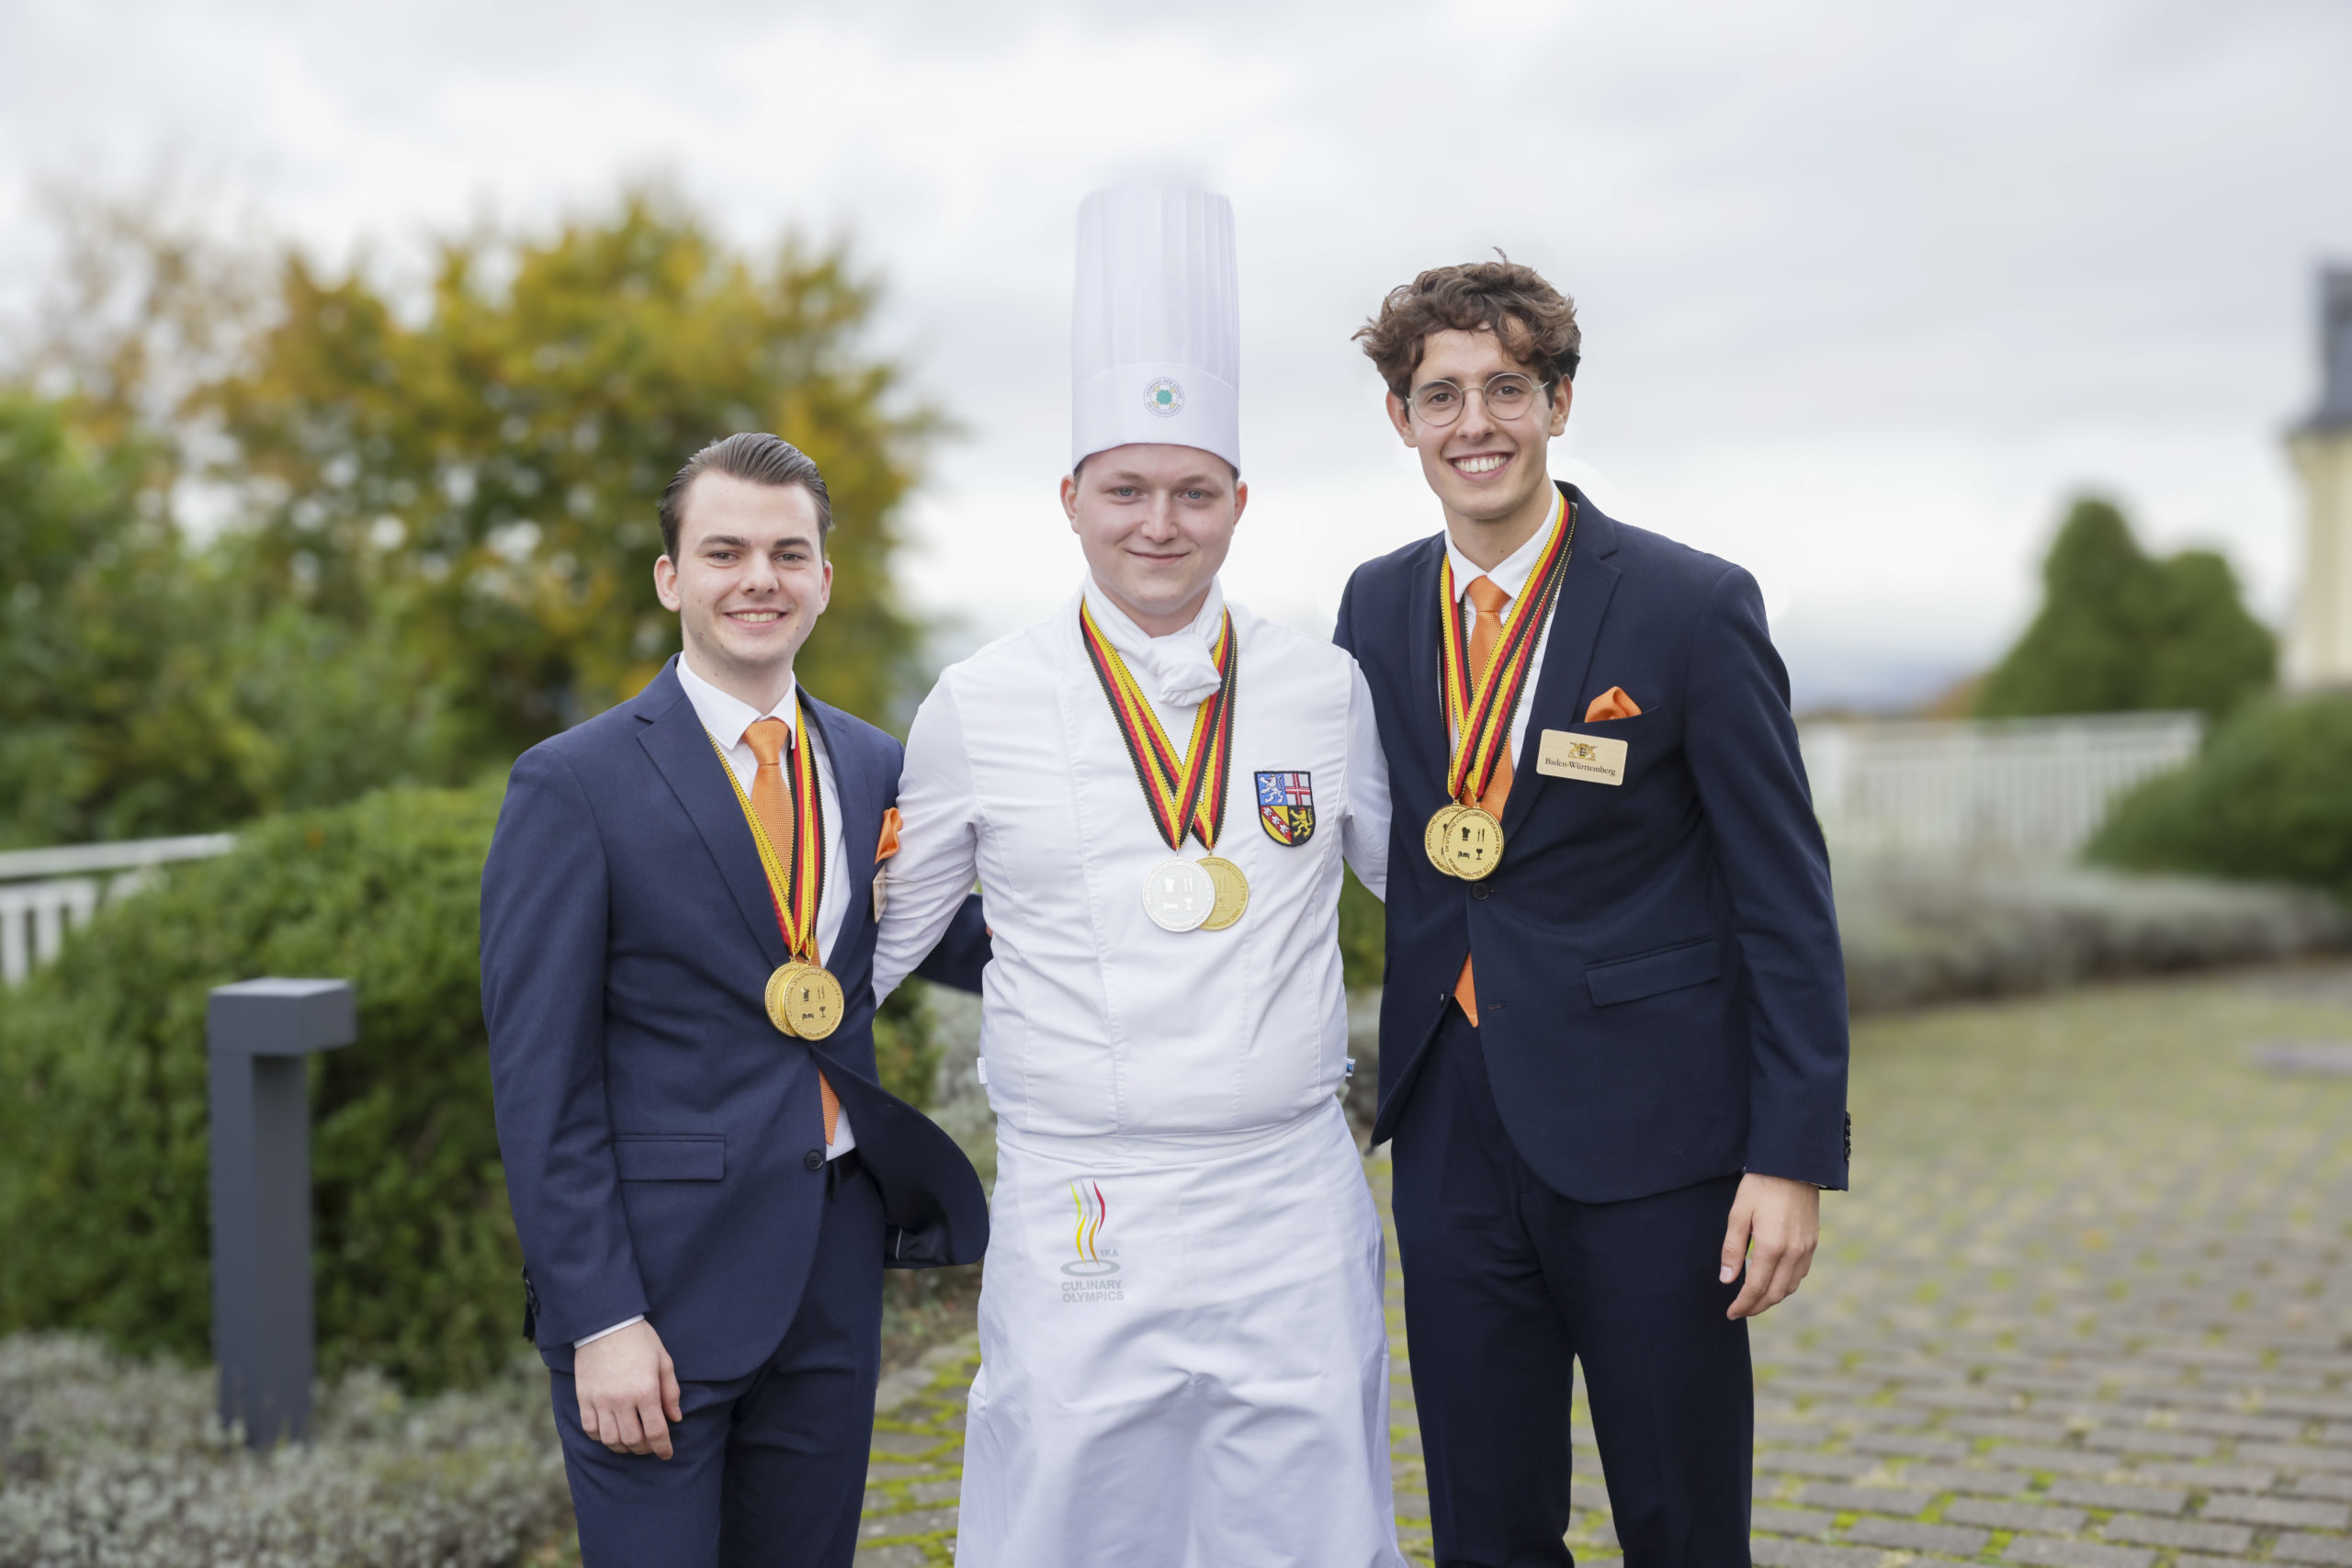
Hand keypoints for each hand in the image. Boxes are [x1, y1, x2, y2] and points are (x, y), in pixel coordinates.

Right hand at [574, 1319, 683, 1457]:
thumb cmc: (639, 1339)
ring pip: (611, 1440)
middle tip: (650, 1446)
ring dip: (623, 1446)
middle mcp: (622, 1400)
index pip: (656, 1431)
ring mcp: (600, 1401)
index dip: (663, 1447)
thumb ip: (670, 1392)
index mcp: (645, 1391)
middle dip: (645, 1449)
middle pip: (633, 1440)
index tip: (667, 1454)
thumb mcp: (663, 1361)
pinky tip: (610, 1432)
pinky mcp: (583, 1398)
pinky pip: (590, 1429)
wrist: (605, 1323)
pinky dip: (601, 1437)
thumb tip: (675, 1418)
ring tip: (631, 1442)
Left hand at [1719, 1173, 1819, 1319]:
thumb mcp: (1738, 1213)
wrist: (1794, 1165)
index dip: (1743, 1304)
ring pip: (1790, 1287)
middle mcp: (1793, 1253)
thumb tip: (1727, 1280)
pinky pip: (1800, 1274)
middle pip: (1775, 1294)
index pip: (1756, 1287)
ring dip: (1772, 1298)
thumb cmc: (1761, 1186)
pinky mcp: (1813, 1243)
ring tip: (1755, 1300)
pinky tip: (1773, 1281)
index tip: (1731, 1312)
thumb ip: (1732, 1248)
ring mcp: (1806, 1249)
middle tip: (1740, 1311)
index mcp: (1771, 1247)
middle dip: (1757, 1307)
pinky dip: (1786, 1284)